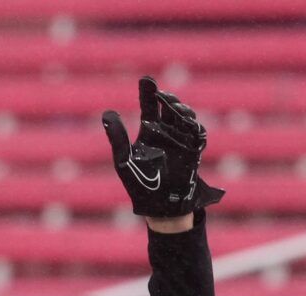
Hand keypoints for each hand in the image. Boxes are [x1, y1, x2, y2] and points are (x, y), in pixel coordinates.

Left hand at [103, 77, 224, 221]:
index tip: (146, 80)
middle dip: (168, 99)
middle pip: (170, 108)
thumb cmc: (139, 185)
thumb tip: (107, 113)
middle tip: (162, 95)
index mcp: (149, 132)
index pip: (150, 107)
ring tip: (175, 108)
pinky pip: (199, 135)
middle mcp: (166, 133)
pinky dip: (196, 127)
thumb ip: (117, 137)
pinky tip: (189, 122)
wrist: (158, 206)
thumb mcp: (124, 160)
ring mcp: (181, 141)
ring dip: (182, 111)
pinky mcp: (194, 151)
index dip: (148, 93)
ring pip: (186, 118)